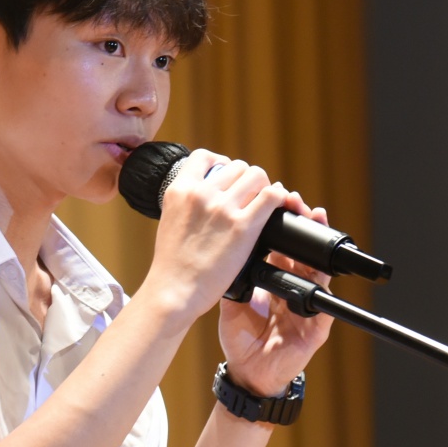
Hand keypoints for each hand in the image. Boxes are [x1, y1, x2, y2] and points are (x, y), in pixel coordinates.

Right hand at [137, 149, 291, 322]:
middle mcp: (201, 193)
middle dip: (245, 180)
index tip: (228, 178)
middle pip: (237, 166)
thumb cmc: (172, 264)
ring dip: (263, 187)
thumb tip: (209, 194)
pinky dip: (278, 198)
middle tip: (249, 198)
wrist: (174, 290)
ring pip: (257, 175)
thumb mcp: (170, 220)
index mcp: (180, 189)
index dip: (221, 163)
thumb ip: (187, 202)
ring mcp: (223, 208)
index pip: (205, 156)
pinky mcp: (243, 227)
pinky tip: (275, 207)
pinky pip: (272, 196)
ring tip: (262, 204)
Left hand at [216, 195, 335, 397]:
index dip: (284, 229)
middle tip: (303, 207)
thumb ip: (233, 278)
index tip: (279, 205)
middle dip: (306, 230)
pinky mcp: (315, 332)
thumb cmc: (240, 340)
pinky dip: (324, 296)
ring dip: (320, 254)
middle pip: (305, 255)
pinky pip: (324, 313)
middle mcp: (294, 291)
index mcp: (275, 282)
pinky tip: (323, 279)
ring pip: (319, 276)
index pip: (285, 249)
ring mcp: (307, 310)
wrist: (246, 374)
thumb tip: (223, 248)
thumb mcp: (232, 303)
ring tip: (319, 229)